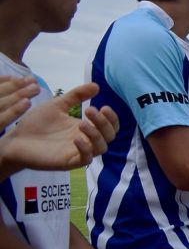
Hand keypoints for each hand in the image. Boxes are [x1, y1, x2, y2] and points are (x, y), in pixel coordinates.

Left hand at [0, 82, 119, 172]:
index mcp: (85, 128)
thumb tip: (96, 86)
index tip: (104, 107)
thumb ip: (76, 96)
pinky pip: (85, 159)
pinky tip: (76, 139)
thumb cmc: (36, 124)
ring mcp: (79, 152)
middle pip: (109, 136)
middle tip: (90, 111)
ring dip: (96, 135)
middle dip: (104, 123)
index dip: (111, 118)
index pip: (109, 126)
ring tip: (82, 124)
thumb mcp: (57, 105)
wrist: (17, 139)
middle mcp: (86, 140)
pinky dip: (85, 149)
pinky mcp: (69, 162)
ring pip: (101, 148)